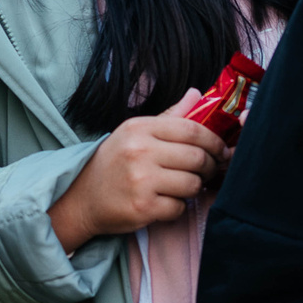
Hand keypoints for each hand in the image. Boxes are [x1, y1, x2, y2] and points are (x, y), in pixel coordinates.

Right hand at [47, 91, 229, 251]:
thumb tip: (197, 94)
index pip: (192, 130)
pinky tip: (167, 202)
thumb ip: (169, 116)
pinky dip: (178, 208)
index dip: (214, 141)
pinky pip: (179, 208)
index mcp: (139, 129)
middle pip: (197, 158)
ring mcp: (140, 181)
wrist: (82, 197)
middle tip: (209, 171)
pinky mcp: (142, 208)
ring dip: (195, 188)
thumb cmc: (113, 163)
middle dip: (210, 167)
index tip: (221, 149)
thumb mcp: (134, 133)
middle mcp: (139, 152)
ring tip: (186, 186)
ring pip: (192, 184)